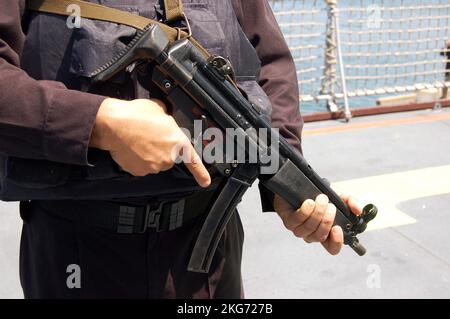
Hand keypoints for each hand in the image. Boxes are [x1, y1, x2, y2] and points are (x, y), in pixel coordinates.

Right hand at [90, 98, 210, 186]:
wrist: (113, 124)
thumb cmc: (135, 115)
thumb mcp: (159, 109)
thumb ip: (168, 120)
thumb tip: (165, 121)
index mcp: (177, 142)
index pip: (193, 161)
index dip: (201, 173)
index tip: (205, 182)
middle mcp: (168, 157)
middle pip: (168, 157)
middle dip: (161, 149)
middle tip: (149, 136)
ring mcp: (154, 166)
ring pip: (155, 163)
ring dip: (149, 154)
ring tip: (138, 140)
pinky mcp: (140, 171)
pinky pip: (141, 167)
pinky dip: (137, 160)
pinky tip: (132, 148)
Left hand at [274, 193, 360, 254]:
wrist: (295, 188)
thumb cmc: (317, 196)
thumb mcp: (337, 197)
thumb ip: (350, 202)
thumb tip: (358, 210)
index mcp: (325, 233)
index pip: (332, 248)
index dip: (336, 242)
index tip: (338, 228)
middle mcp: (312, 234)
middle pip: (321, 235)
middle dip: (327, 220)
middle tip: (330, 205)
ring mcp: (299, 229)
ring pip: (309, 227)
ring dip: (317, 212)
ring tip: (321, 199)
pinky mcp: (288, 221)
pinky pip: (297, 220)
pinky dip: (305, 211)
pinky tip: (309, 202)